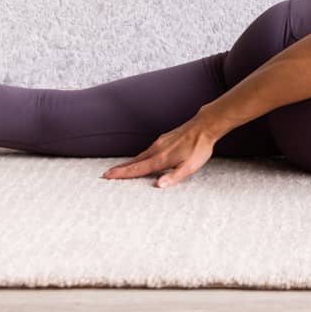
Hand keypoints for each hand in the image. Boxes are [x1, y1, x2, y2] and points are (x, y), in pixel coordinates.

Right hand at [101, 115, 220, 187]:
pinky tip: (139, 160)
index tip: (107, 176)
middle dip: (119, 169)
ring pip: (139, 156)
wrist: (205, 125)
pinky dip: (138, 157)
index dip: (121, 174)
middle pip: (133, 162)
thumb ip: (174, 177)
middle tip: (105, 175)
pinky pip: (146, 151)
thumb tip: (158, 186)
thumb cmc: (199, 148)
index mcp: (161, 158)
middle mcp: (156, 149)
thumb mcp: (190, 166)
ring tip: (119, 169)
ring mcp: (159, 143)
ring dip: (127, 163)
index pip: (137, 169)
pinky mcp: (164, 140)